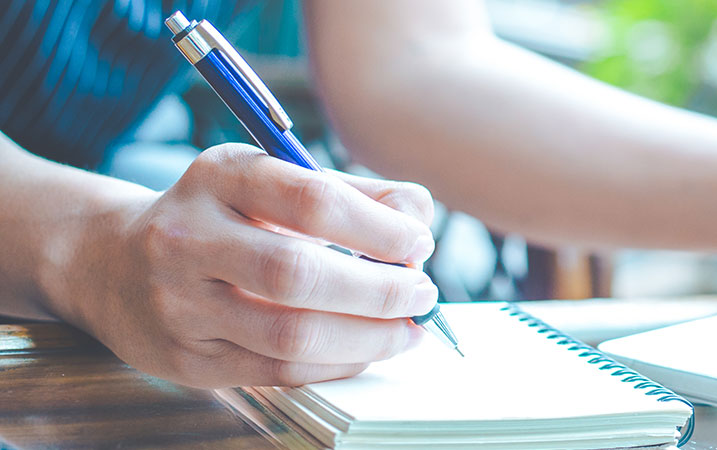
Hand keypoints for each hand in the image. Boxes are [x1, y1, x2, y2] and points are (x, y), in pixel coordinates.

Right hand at [39, 144, 438, 387]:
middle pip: (300, 273)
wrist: (113, 263)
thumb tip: (418, 219)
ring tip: (407, 329)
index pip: (312, 200)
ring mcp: (179, 302)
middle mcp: (188, 236)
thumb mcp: (276, 182)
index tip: (418, 244)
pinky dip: (337, 364)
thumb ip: (356, 194)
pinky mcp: (184, 357)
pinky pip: (278, 371)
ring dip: (368, 337)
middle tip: (422, 293)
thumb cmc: (223, 219)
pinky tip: (365, 350)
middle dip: (379, 290)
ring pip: (291, 333)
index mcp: (220, 176)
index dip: (379, 228)